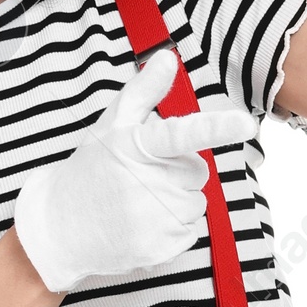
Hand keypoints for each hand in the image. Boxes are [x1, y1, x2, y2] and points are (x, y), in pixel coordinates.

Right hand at [12, 45, 255, 294]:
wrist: (60, 226)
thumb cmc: (91, 170)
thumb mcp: (112, 124)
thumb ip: (145, 91)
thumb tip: (167, 58)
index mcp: (137, 146)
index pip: (182, 133)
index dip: (216, 128)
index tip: (246, 124)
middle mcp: (146, 183)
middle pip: (198, 172)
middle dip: (179, 171)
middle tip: (143, 176)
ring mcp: (152, 219)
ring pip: (197, 203)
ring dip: (177, 200)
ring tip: (141, 201)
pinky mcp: (159, 248)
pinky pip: (190, 231)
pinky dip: (173, 227)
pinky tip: (144, 223)